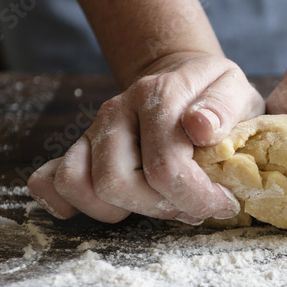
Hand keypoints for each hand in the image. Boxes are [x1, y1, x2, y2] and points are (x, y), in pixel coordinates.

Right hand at [28, 52, 264, 223]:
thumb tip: (201, 127)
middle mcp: (116, 111)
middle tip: (191, 206)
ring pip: (79, 186)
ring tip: (158, 204)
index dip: (196, 198)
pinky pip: (52, 182)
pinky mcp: (80, 148)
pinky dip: (69, 203)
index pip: (164, 167)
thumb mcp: (234, 89)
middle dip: (159, 208)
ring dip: (120, 210)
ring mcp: (93, 130)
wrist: (181, 76)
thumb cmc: (211, 93)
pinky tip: (110, 207)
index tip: (222, 203)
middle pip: (115, 183)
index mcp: (156, 95)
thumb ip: (224, 107)